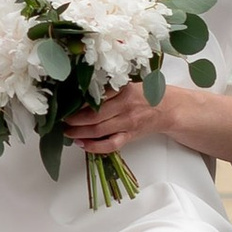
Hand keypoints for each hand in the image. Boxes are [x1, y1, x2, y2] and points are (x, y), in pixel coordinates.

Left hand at [64, 77, 198, 156]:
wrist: (169, 108)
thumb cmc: (146, 94)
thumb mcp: (128, 84)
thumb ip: (108, 88)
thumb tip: (80, 93)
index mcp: (124, 90)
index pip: (96, 97)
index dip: (77, 103)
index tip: (65, 104)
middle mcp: (126, 107)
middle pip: (94, 115)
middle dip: (74, 120)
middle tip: (61, 120)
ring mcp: (128, 123)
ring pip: (99, 130)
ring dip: (79, 133)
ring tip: (67, 132)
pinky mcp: (130, 136)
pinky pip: (110, 145)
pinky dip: (94, 147)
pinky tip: (83, 144)